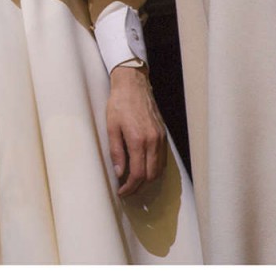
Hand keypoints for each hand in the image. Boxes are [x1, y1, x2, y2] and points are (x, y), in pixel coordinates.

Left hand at [106, 64, 165, 195]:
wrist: (133, 85)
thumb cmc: (119, 104)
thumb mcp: (111, 127)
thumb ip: (116, 152)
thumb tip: (119, 173)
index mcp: (139, 140)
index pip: (138, 174)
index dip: (130, 187)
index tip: (121, 192)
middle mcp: (153, 142)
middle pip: (151, 175)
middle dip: (139, 186)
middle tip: (126, 189)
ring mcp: (161, 139)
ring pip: (159, 169)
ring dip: (148, 179)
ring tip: (133, 181)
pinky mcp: (163, 135)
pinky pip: (162, 159)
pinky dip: (154, 168)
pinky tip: (144, 168)